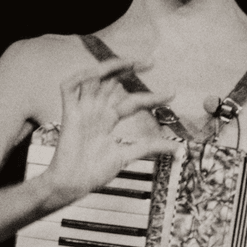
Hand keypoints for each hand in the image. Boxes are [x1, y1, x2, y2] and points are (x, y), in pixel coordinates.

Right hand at [43, 57, 176, 205]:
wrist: (72, 185)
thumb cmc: (93, 173)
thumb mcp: (127, 155)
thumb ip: (150, 147)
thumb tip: (177, 148)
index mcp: (107, 120)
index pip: (131, 101)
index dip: (151, 96)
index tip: (172, 93)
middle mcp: (96, 111)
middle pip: (112, 82)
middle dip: (130, 68)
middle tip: (150, 62)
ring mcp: (82, 110)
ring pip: (93, 78)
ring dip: (110, 66)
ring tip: (130, 61)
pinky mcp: (68, 113)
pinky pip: (70, 87)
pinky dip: (80, 76)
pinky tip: (98, 72)